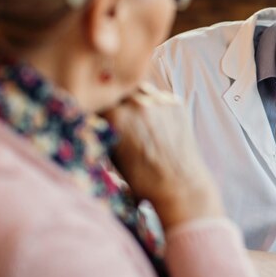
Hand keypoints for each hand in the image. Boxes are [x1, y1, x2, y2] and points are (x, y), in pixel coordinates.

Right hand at [104, 83, 222, 229]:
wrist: (180, 187)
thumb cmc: (142, 180)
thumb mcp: (112, 157)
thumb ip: (103, 133)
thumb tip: (95, 119)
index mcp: (115, 116)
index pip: (98, 100)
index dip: (97, 107)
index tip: (99, 115)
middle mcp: (137, 104)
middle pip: (119, 92)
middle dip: (117, 102)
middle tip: (121, 118)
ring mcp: (159, 102)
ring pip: (141, 89)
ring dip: (136, 99)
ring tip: (139, 120)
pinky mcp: (177, 104)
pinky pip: (160, 97)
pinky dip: (156, 106)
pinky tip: (157, 124)